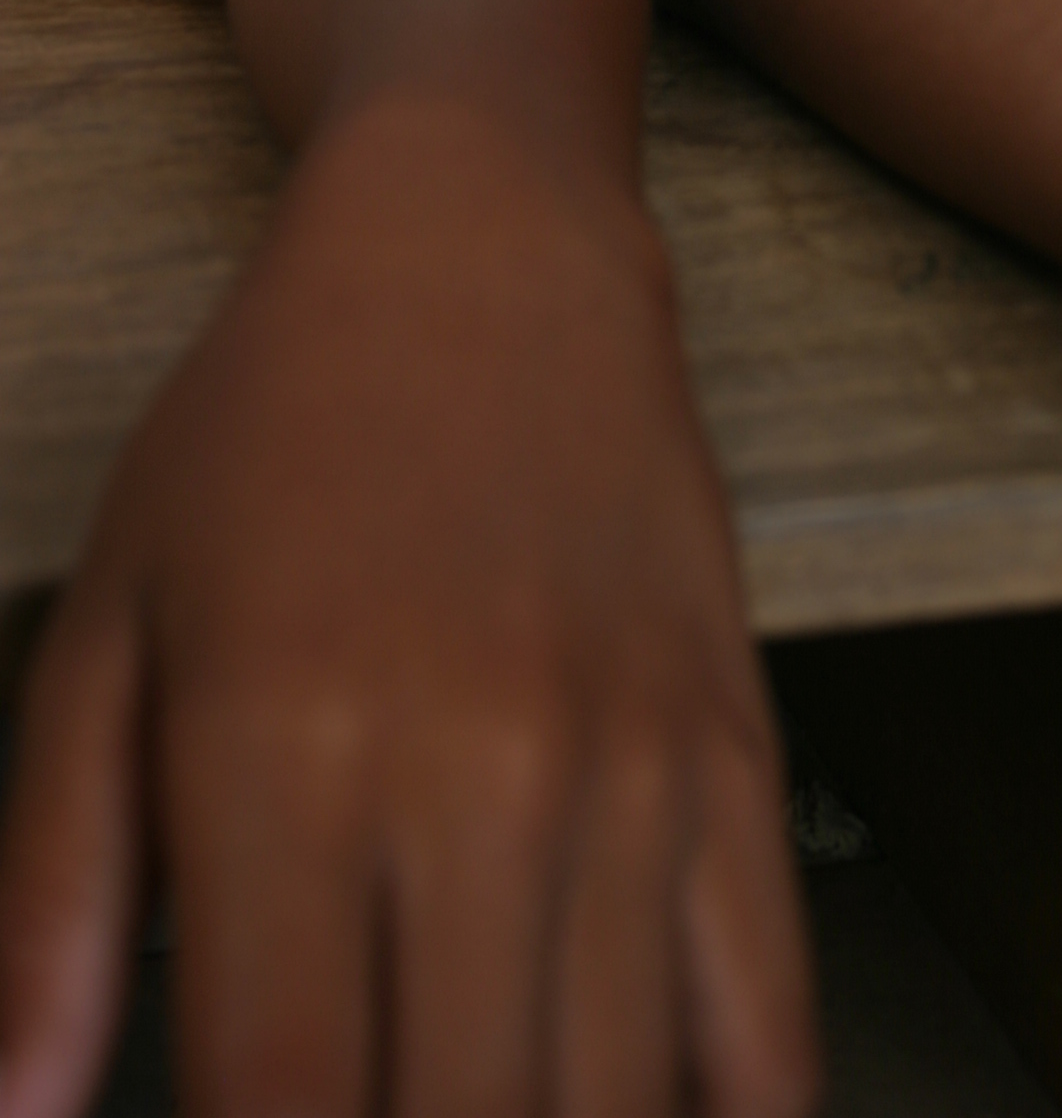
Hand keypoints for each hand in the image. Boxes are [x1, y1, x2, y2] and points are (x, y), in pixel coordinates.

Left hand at [0, 87, 817, 1117]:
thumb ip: (47, 895)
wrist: (485, 246)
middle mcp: (473, 771)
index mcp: (281, 752)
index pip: (278, 1102)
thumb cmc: (270, 431)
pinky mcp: (735, 747)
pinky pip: (770, 1016)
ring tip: (474, 1111)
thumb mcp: (105, 628)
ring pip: (612, 1106)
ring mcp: (627, 765)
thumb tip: (16, 1113)